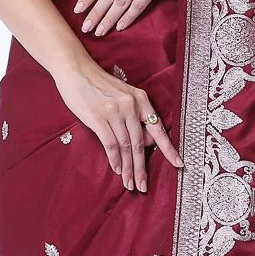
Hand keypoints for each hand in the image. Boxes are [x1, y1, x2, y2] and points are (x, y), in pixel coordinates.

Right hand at [54, 57, 183, 192]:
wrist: (76, 69)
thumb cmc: (99, 85)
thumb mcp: (123, 96)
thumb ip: (135, 116)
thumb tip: (145, 143)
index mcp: (141, 99)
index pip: (158, 130)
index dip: (168, 149)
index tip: (178, 164)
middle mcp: (131, 105)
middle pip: (140, 144)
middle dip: (142, 168)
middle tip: (143, 186)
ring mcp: (115, 111)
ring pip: (125, 146)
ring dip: (128, 168)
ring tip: (129, 183)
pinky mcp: (98, 117)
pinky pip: (110, 144)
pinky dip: (114, 159)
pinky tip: (117, 169)